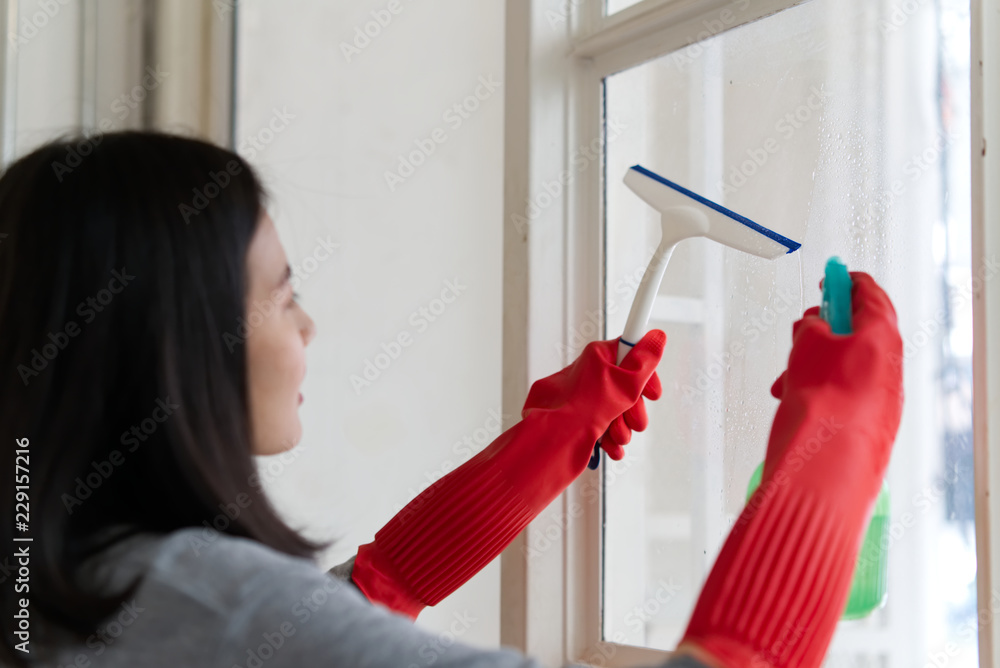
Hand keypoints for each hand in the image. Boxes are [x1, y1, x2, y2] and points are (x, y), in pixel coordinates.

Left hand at [521, 329, 664, 460]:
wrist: (552, 440)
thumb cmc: (583, 409)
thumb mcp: (625, 383)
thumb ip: (644, 362)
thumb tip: (657, 337)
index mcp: (598, 357)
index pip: (631, 356)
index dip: (645, 377)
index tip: (652, 394)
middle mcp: (589, 375)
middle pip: (626, 390)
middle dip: (634, 411)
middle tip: (633, 421)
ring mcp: (582, 398)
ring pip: (616, 412)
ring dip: (622, 428)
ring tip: (614, 435)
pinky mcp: (576, 419)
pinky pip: (602, 426)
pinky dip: (608, 438)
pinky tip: (609, 445)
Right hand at [765, 271, 902, 491]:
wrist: (824, 461)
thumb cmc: (820, 402)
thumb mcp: (806, 344)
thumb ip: (812, 328)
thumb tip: (816, 329)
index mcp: (882, 335)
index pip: (870, 294)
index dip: (846, 282)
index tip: (832, 278)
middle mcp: (889, 363)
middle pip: (859, 330)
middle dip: (827, 326)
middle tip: (804, 328)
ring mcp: (882, 393)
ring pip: (846, 362)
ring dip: (816, 360)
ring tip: (788, 373)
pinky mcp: (870, 418)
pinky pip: (844, 389)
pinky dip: (820, 385)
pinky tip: (793, 395)